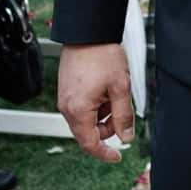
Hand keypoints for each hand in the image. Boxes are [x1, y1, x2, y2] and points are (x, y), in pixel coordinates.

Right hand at [57, 42, 135, 161]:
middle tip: (122, 108)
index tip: (118, 156)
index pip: (90, 144)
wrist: (87, 32)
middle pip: (88, 132)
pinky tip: (105, 87)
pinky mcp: (66, 91)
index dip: (105, 153)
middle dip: (108, 126)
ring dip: (103, 113)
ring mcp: (65, 99)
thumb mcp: (120, 87)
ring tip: (113, 90)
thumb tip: (126, 137)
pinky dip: (96, 104)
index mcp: (78, 111)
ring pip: (87, 119)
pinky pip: (82, 107)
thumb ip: (124, 116)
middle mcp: (66, 108)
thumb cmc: (102, 56)